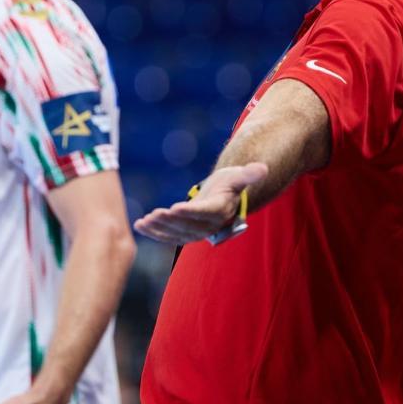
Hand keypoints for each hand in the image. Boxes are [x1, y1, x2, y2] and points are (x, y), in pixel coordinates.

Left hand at [133, 162, 268, 244]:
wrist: (225, 196)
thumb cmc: (231, 183)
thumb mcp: (239, 176)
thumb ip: (249, 174)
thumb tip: (263, 168)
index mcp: (220, 210)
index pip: (205, 212)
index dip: (190, 212)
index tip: (175, 208)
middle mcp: (209, 225)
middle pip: (188, 225)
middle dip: (170, 221)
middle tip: (154, 214)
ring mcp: (197, 232)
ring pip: (176, 233)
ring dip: (159, 228)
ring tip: (144, 221)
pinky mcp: (185, 233)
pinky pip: (169, 235)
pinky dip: (154, 232)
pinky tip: (139, 225)